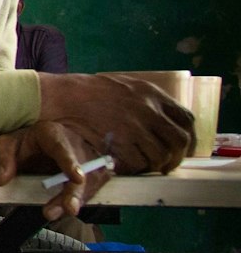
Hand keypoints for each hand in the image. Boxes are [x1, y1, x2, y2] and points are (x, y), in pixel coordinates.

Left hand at [0, 119, 113, 221]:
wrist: (46, 141)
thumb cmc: (25, 143)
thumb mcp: (6, 144)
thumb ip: (2, 158)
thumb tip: (1, 180)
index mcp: (52, 135)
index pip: (63, 148)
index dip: (71, 163)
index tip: (78, 178)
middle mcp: (74, 148)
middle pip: (81, 172)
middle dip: (74, 192)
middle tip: (69, 208)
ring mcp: (85, 163)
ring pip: (87, 185)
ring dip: (75, 201)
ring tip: (54, 212)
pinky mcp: (90, 177)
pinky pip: (88, 192)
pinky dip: (77, 202)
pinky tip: (63, 209)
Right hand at [36, 73, 193, 174]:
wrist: (65, 96)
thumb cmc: (91, 90)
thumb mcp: (125, 85)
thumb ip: (147, 99)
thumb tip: (163, 114)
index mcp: (153, 94)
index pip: (186, 119)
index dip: (188, 137)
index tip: (183, 146)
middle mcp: (149, 110)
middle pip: (179, 140)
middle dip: (177, 156)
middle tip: (169, 164)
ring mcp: (136, 127)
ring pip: (160, 154)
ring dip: (157, 164)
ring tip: (149, 166)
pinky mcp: (120, 142)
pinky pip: (138, 161)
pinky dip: (136, 167)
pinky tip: (129, 165)